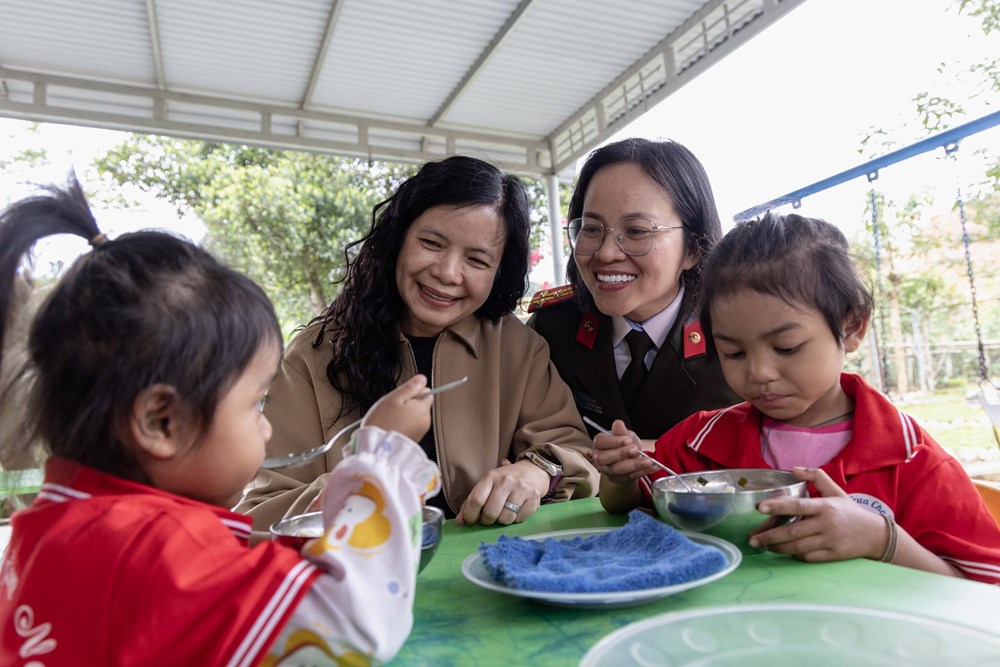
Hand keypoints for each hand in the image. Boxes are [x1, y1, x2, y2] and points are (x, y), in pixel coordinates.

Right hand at [361, 374, 432, 442]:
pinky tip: (392, 426)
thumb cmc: (383, 423)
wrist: (377, 449)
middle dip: (408, 403)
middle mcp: (425, 420)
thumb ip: (410, 387)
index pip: (426, 391)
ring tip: (390, 418)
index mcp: (422, 408)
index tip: (401, 396)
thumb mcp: (394, 398)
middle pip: (420, 404)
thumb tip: (422, 379)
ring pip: (414, 415)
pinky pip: (410, 426)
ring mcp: (420, 431)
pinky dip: (402, 424)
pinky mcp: (414, 439)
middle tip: (393, 407)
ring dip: (404, 414)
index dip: (412, 391)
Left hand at [455, 459, 547, 525]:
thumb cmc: (505, 480)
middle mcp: (506, 481)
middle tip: (488, 518)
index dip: (470, 515)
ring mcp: (521, 489)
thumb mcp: (487, 484)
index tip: (470, 521)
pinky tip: (516, 510)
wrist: (533, 470)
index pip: (476, 499)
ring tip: (503, 512)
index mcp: (491, 476)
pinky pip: (519, 519)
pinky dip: (515, 519)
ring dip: (501, 521)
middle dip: (486, 520)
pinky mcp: (534, 499)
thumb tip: (460, 521)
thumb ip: (472, 501)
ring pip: (505, 519)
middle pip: (490, 513)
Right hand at [591, 419, 658, 483]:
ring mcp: (607, 471)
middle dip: (621, 454)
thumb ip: (622, 431)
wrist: (629, 459)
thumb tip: (618, 423)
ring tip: (649, 460)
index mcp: (599, 443)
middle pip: (604, 458)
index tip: (629, 440)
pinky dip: (643, 472)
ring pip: (617, 470)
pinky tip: (653, 467)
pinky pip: (629, 477)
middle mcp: (599, 458)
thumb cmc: (625, 444)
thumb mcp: (626, 435)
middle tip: (636, 450)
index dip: (614, 442)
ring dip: (634, 465)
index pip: (601, 442)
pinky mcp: (617, 480)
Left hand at [749, 467, 887, 561]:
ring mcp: (830, 541)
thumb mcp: (836, 491)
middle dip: (769, 536)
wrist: (877, 535)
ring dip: (777, 548)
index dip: (777, 506)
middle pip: (792, 531)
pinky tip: (784, 552)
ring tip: (763, 546)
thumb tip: (794, 468)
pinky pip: (808, 558)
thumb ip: (816, 477)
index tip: (759, 508)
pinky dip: (794, 556)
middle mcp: (826, 524)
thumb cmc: (851, 512)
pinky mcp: (833, 555)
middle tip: (752, 538)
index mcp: (825, 506)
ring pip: (797, 547)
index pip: (797, 506)